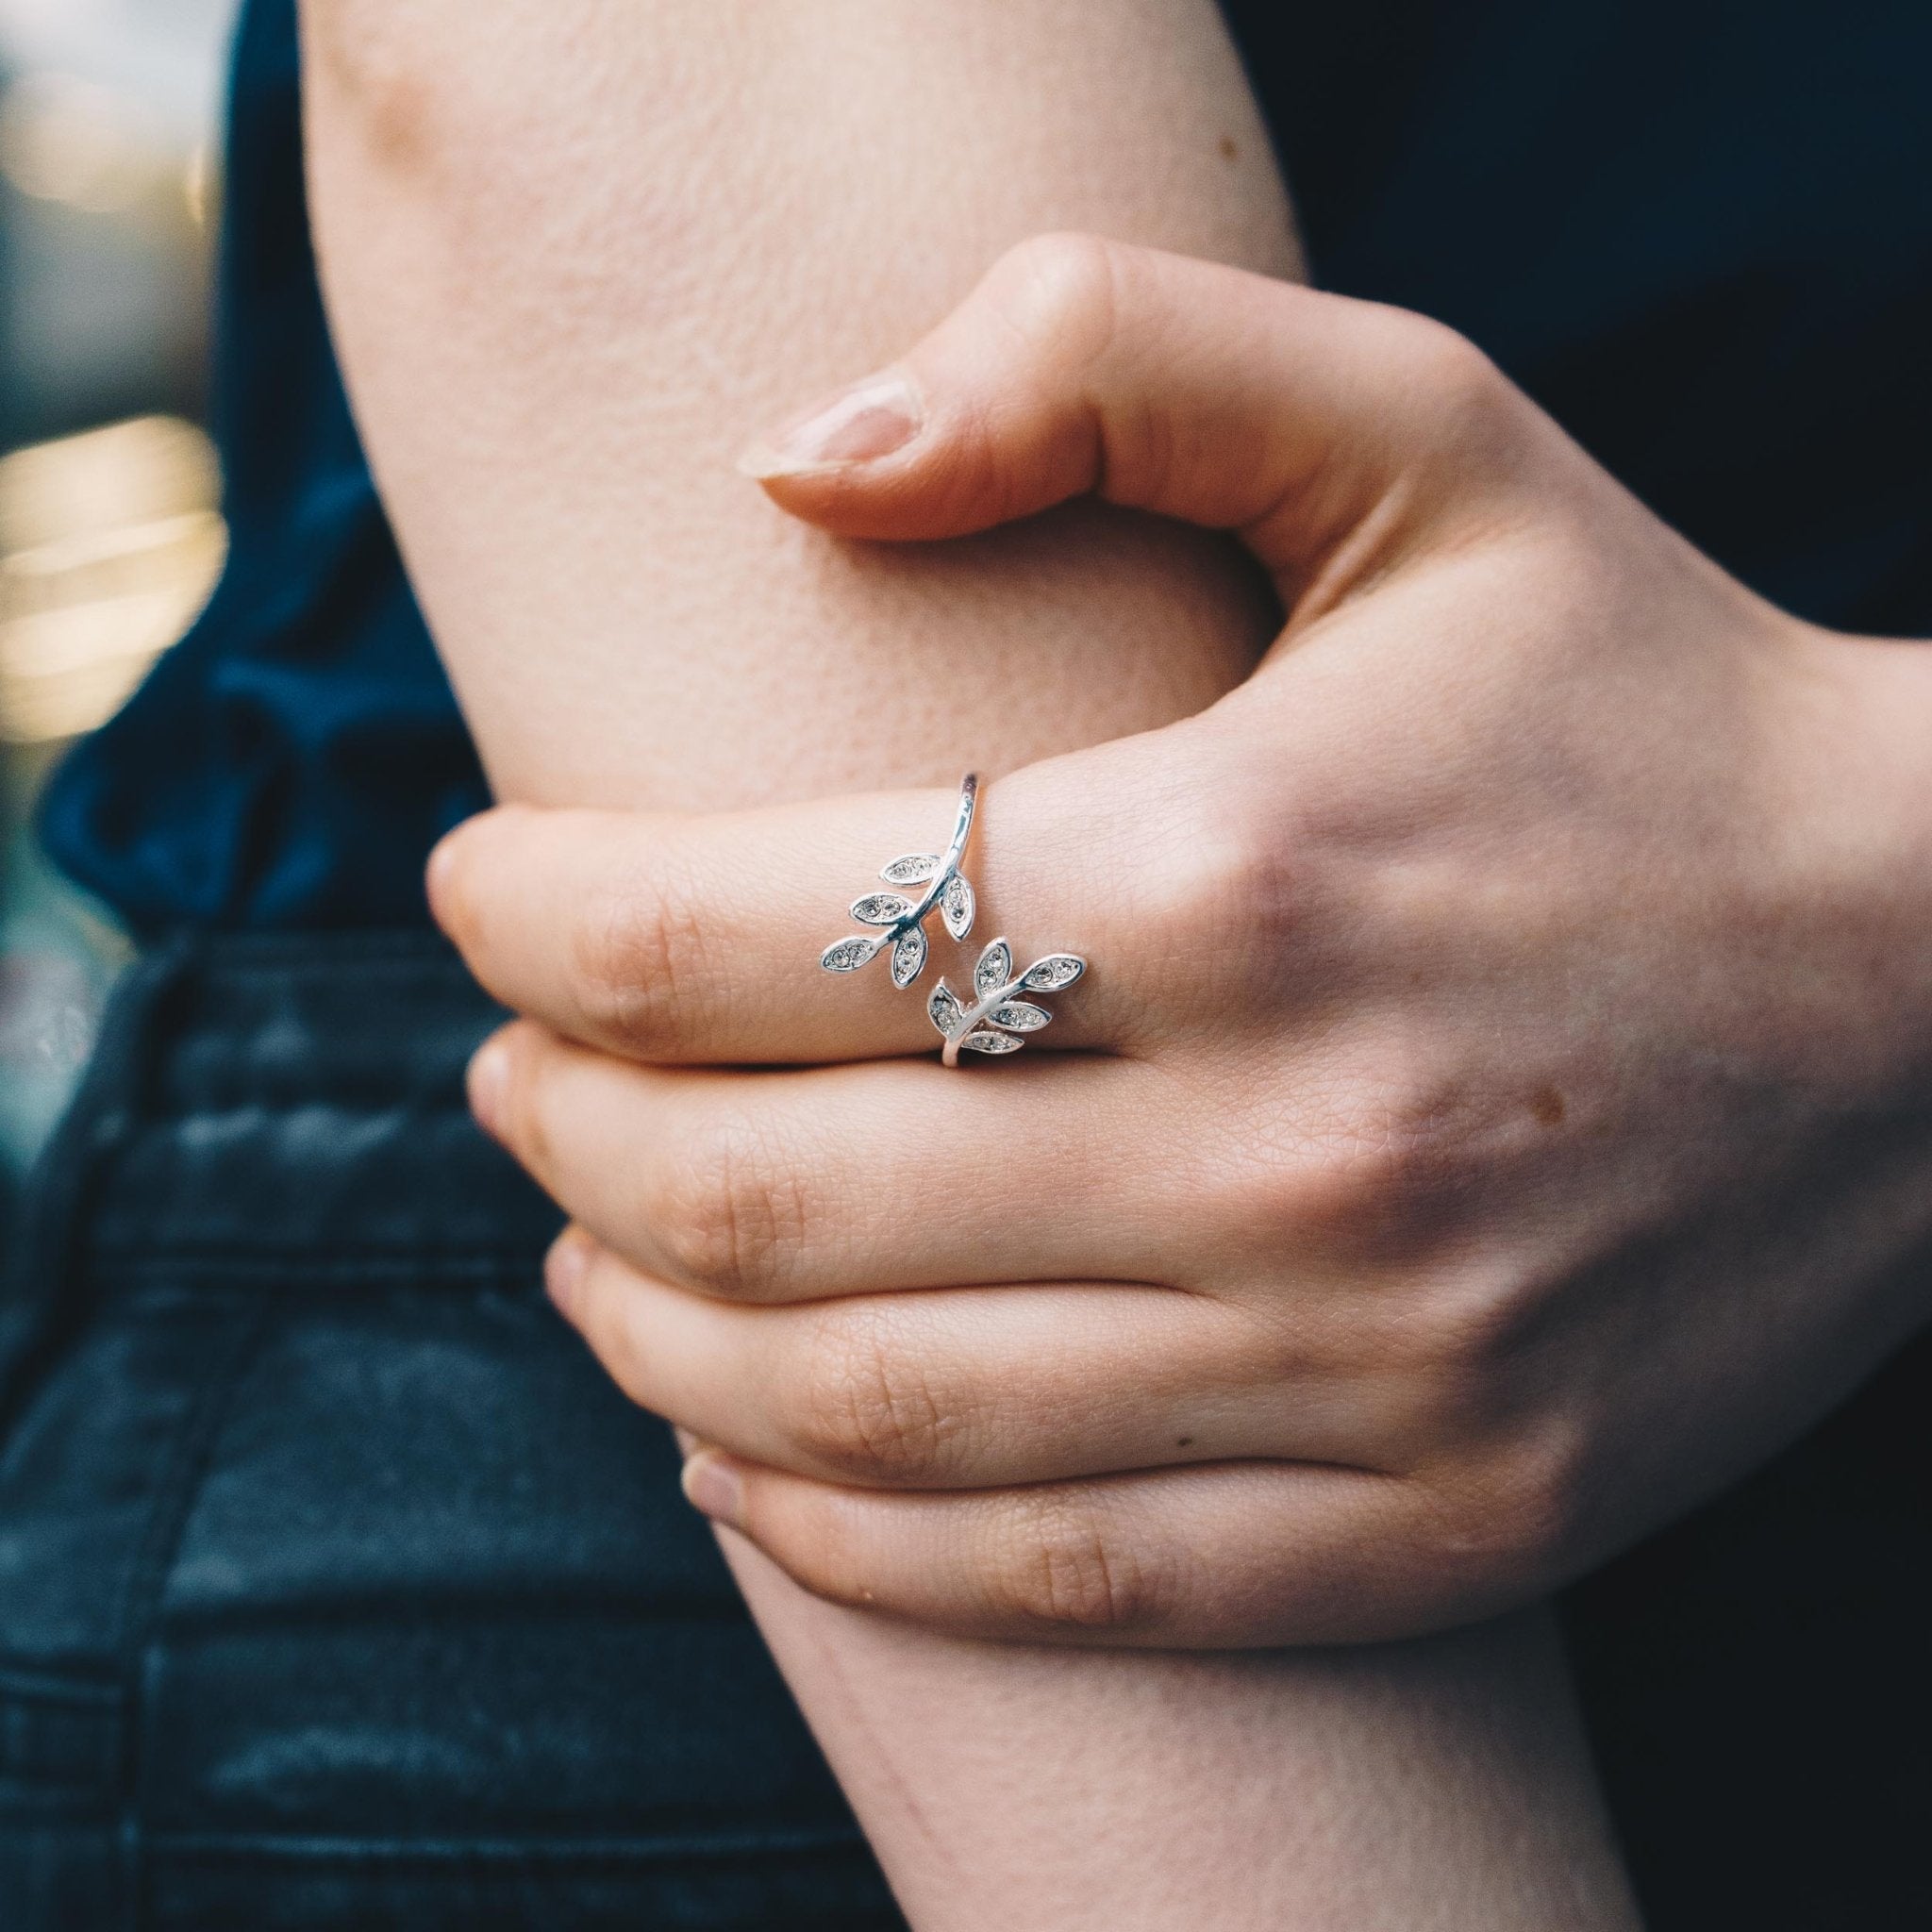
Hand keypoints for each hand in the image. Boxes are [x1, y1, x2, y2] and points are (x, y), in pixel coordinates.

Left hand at [431, 236, 1931, 1644]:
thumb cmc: (1640, 693)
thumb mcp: (1422, 431)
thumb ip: (1102, 354)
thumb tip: (786, 464)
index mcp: (1243, 869)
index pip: (751, 930)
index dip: (545, 915)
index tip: (476, 887)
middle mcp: (1293, 1148)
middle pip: (765, 1195)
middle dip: (561, 1131)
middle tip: (510, 1073)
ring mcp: (1373, 1369)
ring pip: (870, 1414)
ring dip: (650, 1332)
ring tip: (582, 1250)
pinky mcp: (1442, 1513)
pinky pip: (1052, 1581)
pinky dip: (839, 1533)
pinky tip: (737, 1449)